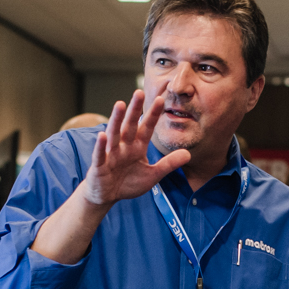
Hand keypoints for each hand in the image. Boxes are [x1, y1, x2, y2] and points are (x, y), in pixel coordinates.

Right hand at [81, 90, 186, 206]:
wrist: (106, 196)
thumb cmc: (127, 183)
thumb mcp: (152, 175)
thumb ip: (168, 164)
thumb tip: (188, 154)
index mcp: (136, 147)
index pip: (146, 128)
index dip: (153, 115)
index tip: (162, 99)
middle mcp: (123, 147)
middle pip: (130, 126)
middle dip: (134, 109)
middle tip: (139, 92)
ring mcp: (110, 155)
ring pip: (114, 135)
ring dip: (116, 120)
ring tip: (119, 104)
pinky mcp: (99, 166)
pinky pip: (100, 155)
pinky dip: (101, 146)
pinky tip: (103, 135)